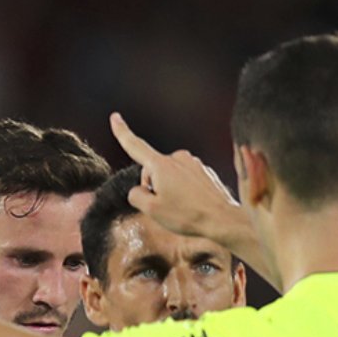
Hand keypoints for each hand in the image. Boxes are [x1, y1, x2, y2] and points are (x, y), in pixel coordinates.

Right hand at [109, 114, 245, 243]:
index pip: (135, 146)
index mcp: (161, 165)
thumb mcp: (151, 210)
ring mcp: (192, 163)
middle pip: (153, 171)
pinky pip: (184, 180)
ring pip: (169, 176)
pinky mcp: (203, 171)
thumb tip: (139, 189)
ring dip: (169, 190)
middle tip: (166, 207)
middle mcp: (177, 158)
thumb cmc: (186, 215)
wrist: (222, 219)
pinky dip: (183, 191)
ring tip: (182, 207)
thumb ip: (136, 195)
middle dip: (154, 187)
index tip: (115, 117)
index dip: (122, 132)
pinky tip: (192, 205)